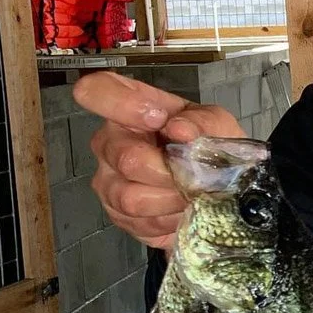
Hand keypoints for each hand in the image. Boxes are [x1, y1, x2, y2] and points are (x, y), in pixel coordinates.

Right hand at [73, 71, 244, 250]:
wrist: (215, 185)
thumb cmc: (207, 144)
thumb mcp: (216, 124)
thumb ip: (201, 121)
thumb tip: (179, 128)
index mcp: (129, 108)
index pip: (96, 91)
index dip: (122, 104)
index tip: (158, 119)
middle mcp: (109, 142)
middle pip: (127, 159)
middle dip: (169, 171)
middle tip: (194, 174)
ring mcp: (107, 179)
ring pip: (131, 197)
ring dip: (171, 200)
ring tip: (191, 194)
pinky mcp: (116, 212)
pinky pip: (138, 222)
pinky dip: (168, 219)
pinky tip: (180, 209)